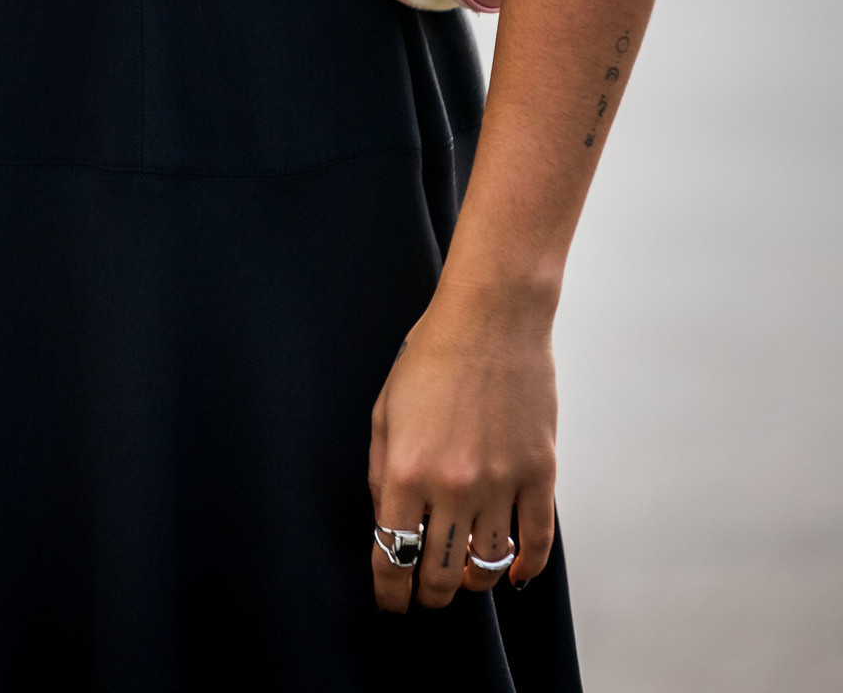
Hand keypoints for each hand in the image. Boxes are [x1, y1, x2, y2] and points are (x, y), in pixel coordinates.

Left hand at [367, 290, 556, 611]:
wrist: (492, 317)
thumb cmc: (432, 356)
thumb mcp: (384, 411)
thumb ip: (380, 473)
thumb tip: (388, 524)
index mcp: (406, 470)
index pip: (393, 557)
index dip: (391, 592)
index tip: (393, 603)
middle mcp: (453, 486)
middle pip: (440, 574)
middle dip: (429, 595)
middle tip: (426, 595)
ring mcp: (501, 483)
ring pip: (488, 566)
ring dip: (472, 583)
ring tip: (464, 579)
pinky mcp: (540, 473)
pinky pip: (537, 543)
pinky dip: (525, 568)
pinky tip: (513, 573)